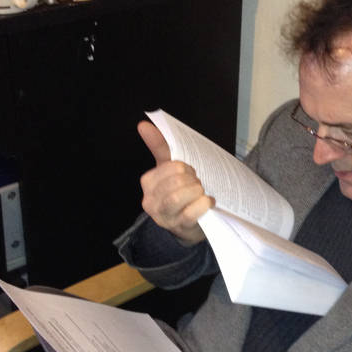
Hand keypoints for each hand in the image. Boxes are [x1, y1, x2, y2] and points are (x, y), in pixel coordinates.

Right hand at [137, 121, 213, 244]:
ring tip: (201, 193)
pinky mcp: (178, 227)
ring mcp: (164, 216)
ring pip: (178, 196)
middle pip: (177, 181)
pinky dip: (203, 204)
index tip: (191, 173)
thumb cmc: (180, 193)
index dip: (187, 168)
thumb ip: (160, 147)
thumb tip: (144, 124)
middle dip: (193, 180)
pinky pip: (191, 212)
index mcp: (148, 182)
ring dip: (197, 191)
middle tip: (198, 184)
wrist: (190, 225)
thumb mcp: (170, 171)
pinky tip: (208, 202)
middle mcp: (151, 200)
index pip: (172, 166)